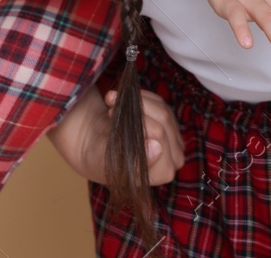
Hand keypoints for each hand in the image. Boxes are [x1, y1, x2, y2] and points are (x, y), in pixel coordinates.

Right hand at [47, 86, 185, 185]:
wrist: (96, 147)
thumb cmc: (99, 158)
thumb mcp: (106, 161)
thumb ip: (132, 160)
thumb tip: (157, 148)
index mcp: (162, 173)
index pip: (159, 137)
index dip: (136, 121)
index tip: (111, 113)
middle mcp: (174, 158)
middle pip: (163, 121)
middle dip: (135, 109)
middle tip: (110, 108)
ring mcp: (174, 139)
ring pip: (162, 110)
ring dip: (135, 102)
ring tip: (112, 104)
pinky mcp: (171, 123)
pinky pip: (160, 103)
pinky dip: (140, 99)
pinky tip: (124, 104)